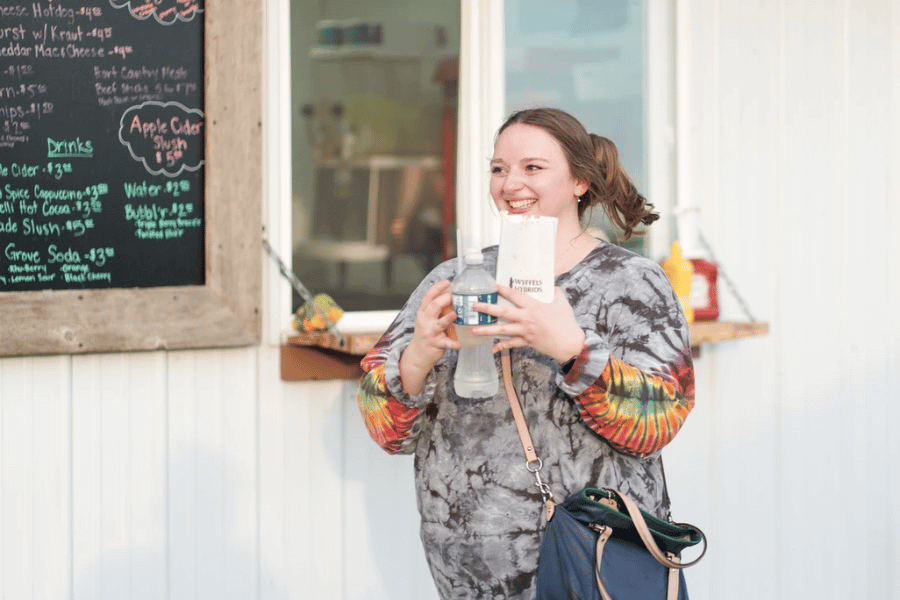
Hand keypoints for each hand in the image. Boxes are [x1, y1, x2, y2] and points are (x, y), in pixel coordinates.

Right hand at [399, 279, 460, 393]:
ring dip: (447, 318)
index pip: (429, 296)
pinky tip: (459, 345)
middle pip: (433, 306)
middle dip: (444, 299)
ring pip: (439, 324)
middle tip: (455, 295)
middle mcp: (425, 321)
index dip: (438, 287)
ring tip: (455, 314)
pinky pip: (445, 343)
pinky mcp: (436, 344)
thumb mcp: (428, 318)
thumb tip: (452, 294)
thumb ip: (438, 308)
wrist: (418, 354)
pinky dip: (452, 344)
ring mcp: (430, 332)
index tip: (447, 282)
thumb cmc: (427, 333)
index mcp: (424, 312)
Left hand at [473, 284, 584, 363]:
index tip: (494, 285)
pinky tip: (492, 349)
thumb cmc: (567, 323)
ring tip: (473, 330)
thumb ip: (555, 292)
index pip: (515, 295)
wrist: (570, 344)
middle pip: (503, 313)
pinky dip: (502, 347)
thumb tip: (551, 286)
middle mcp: (526, 318)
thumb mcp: (562, 303)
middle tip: (474, 306)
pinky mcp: (526, 342)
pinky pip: (511, 344)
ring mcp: (525, 331)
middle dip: (487, 309)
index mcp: (534, 306)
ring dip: (487, 330)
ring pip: (502, 330)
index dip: (504, 290)